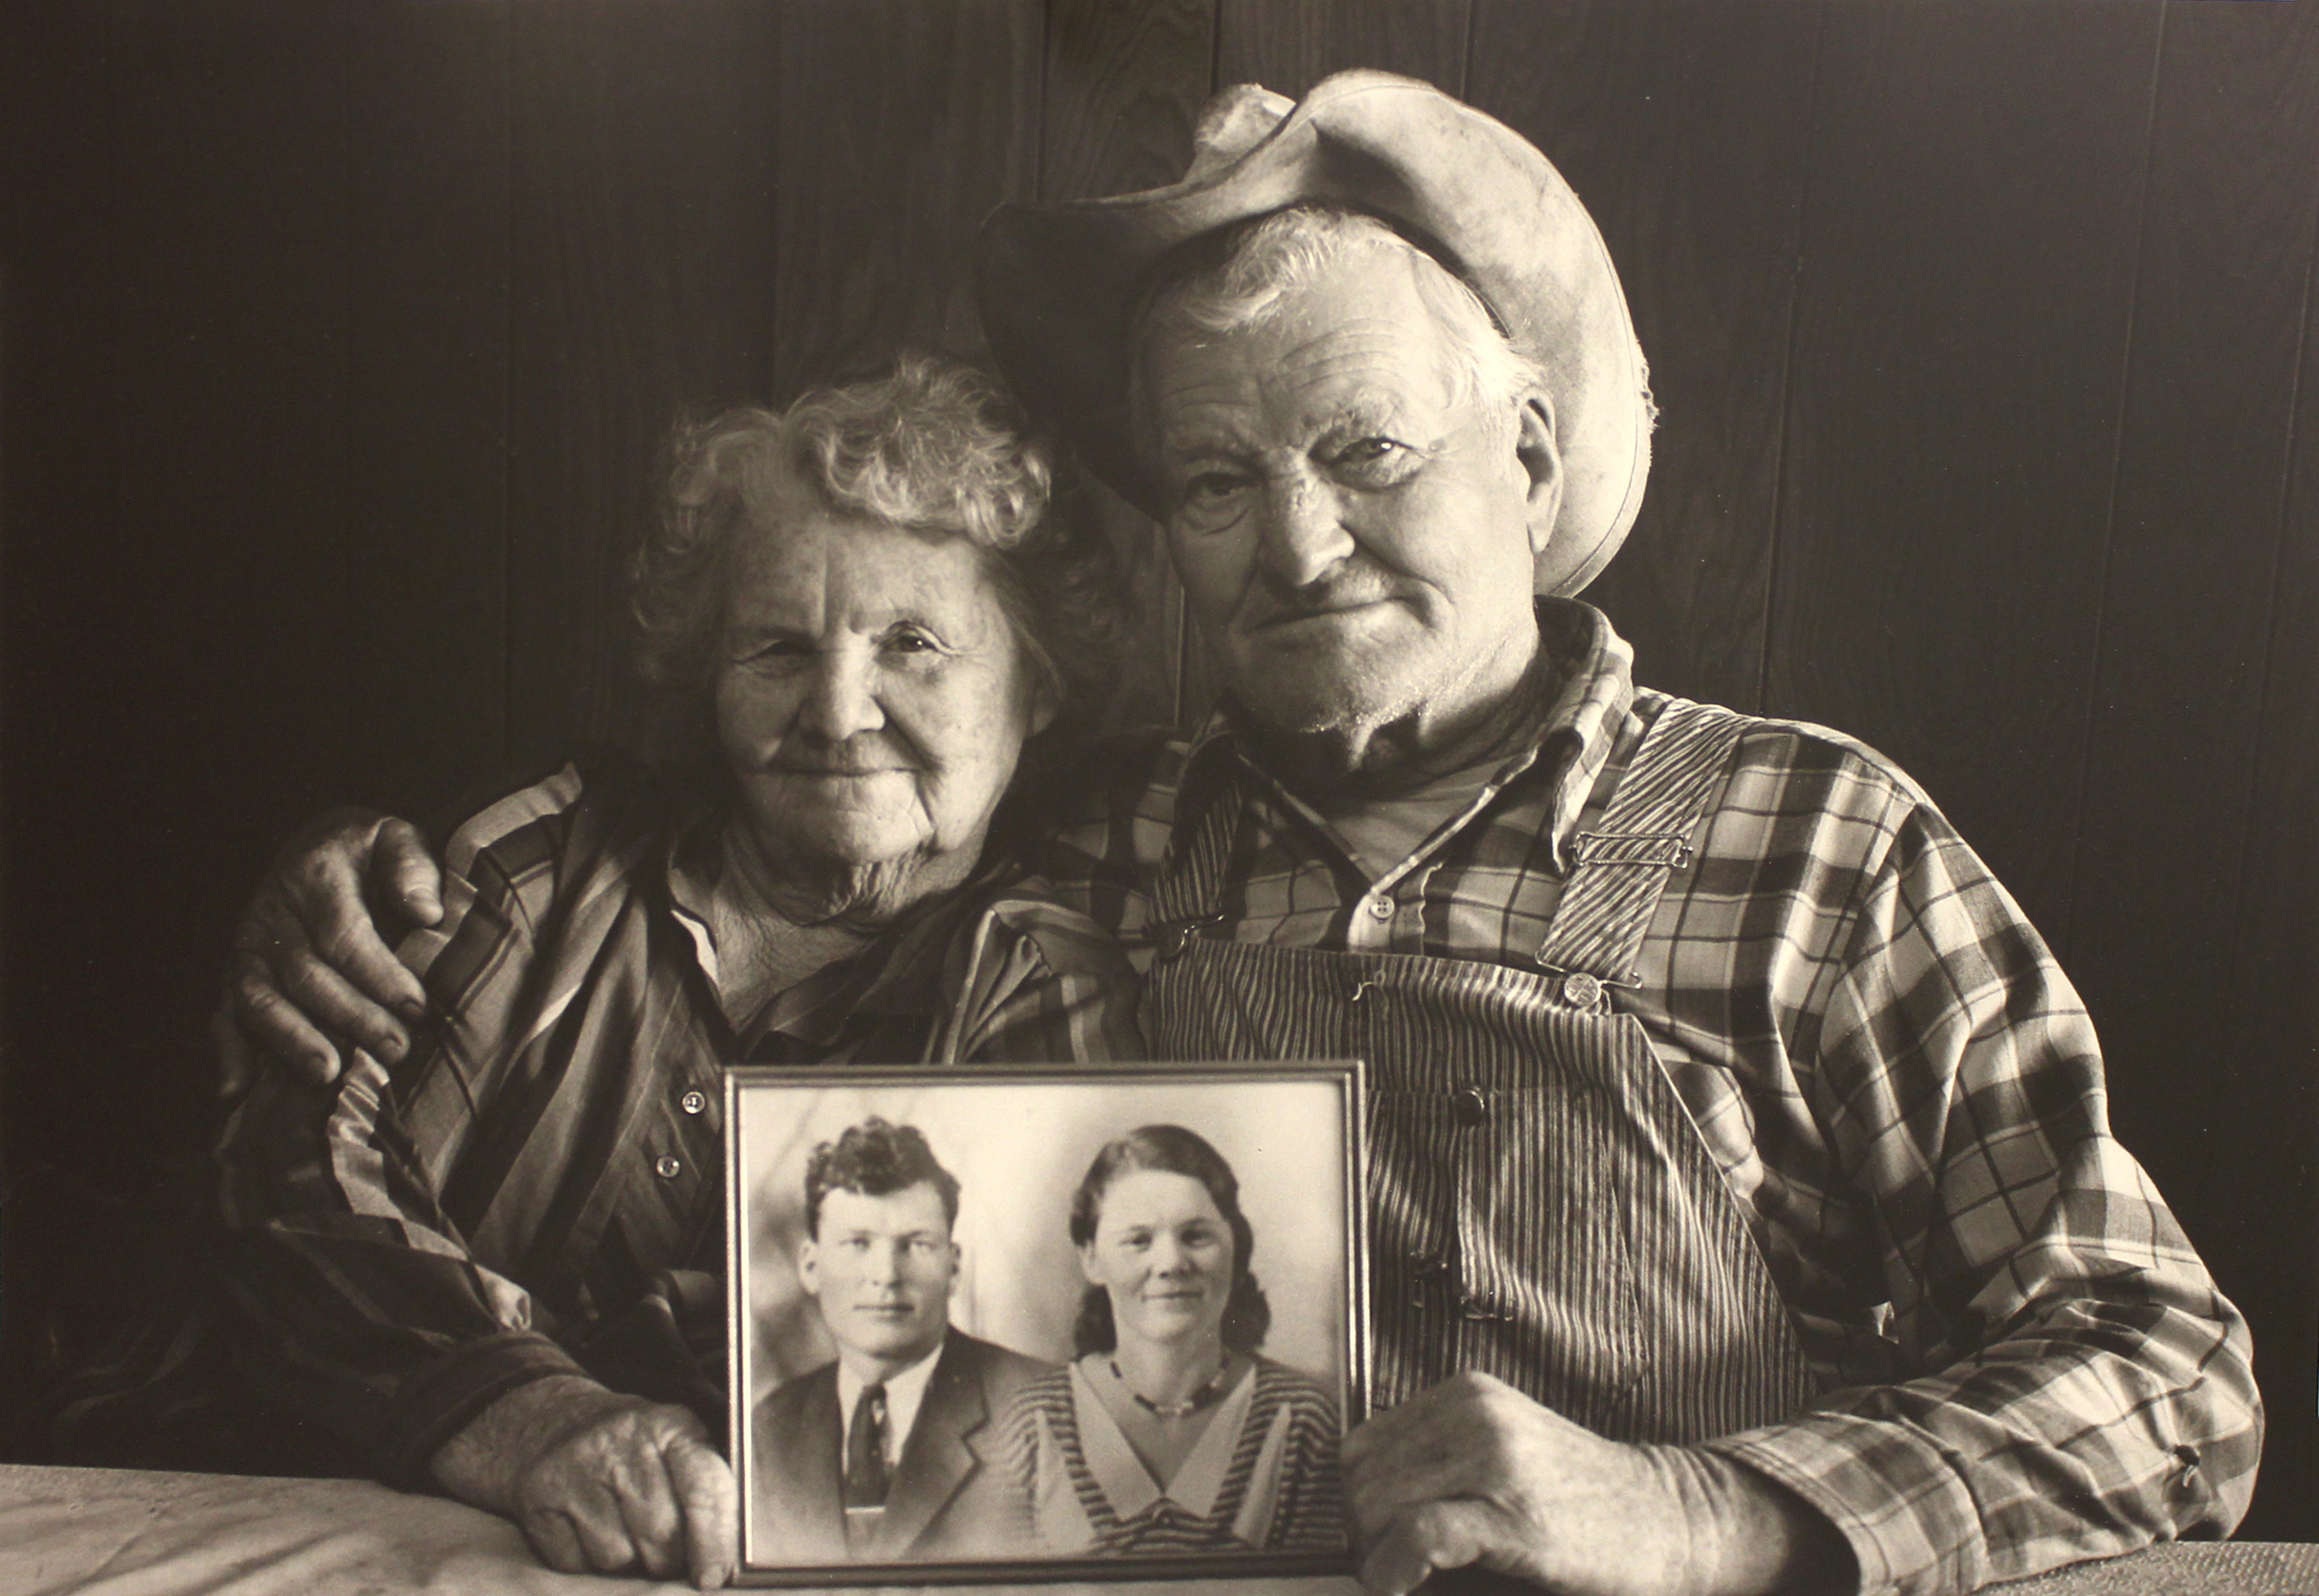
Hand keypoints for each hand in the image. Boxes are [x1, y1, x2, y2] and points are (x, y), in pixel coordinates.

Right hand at [218, 807, 443, 1093]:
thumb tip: (426, 913)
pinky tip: (238, 1090)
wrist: (314, 848)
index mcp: (314, 878)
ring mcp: (249, 949)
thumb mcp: (393, 838)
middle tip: (396, 1049)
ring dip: (293, 1040)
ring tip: (329, 1074)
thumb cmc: (366, 852)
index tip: (417, 1008)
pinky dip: (229, 1053)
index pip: (344, 935)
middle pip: (307, 975)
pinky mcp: (236, 975)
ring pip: (261, 1000)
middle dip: (353, 1017)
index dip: (380, 975)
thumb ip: (411, 867)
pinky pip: (224, 1015)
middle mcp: (272, 916)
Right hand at [433, 1374, 736, 1587]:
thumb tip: (730, 1550)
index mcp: (670, 1426)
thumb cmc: (632, 1445)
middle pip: (661, 1533)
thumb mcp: (677, 1440)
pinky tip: (588, 1532)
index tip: (713, 1576)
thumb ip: (708, 1484)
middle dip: (669, 1559)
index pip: (704, 1489)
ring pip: (617, 1555)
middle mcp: (622, 1443)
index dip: (714, 1541)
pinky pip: (575, 1563)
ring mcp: (577, 1469)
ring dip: (627, 1561)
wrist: (551, 1422)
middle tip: (665, 1553)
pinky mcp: (540, 1497)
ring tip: (624, 1532)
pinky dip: (586, 1563)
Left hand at [1342, 1373, 1847, 1595]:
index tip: (1372, 1538)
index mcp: (1468, 1395)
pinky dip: (1396, 1566)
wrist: (1670, 1520)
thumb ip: (1439, 1462)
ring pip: (1379, 1504)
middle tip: (1391, 1567)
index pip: (1363, 1446)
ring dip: (1377, 1553)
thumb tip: (1359, 1512)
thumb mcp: (1505, 1452)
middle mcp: (1477, 1413)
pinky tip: (1402, 1585)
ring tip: (1410, 1578)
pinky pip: (1421, 1534)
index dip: (1356, 1501)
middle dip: (1363, 1532)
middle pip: (1362, 1477)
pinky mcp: (1515, 1515)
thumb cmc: (1583, 1501)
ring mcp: (1497, 1459)